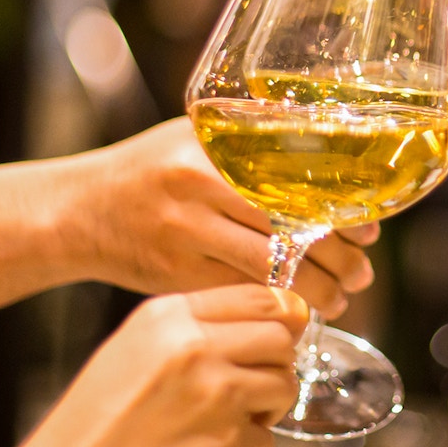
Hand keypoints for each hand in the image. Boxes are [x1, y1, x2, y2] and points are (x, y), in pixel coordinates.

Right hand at [0, 285, 309, 446]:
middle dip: (275, 364)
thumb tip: (276, 314)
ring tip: (223, 422)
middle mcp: (196, 347)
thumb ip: (196, 328)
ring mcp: (218, 394)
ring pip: (285, 384)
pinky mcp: (231, 442)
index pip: (260, 296)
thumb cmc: (88, 431)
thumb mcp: (132, 351)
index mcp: (167, 317)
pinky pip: (267, 439)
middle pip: (281, 338)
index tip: (286, 330)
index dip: (282, 316)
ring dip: (267, 406)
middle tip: (249, 386)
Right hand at [63, 117, 378, 318]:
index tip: (369, 229)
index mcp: (209, 151)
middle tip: (364, 272)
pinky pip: (242, 294)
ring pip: (270, 270)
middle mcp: (195, 191)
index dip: (339, 213)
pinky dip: (279, 304)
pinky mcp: (176, 277)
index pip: (293, 184)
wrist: (78, 211)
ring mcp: (184, 236)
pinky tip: (302, 310)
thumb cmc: (149, 169)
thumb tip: (331, 138)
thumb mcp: (194, 137)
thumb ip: (251, 136)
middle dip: (339, 258)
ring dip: (317, 289)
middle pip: (289, 230)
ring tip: (344, 295)